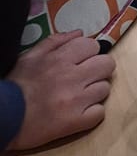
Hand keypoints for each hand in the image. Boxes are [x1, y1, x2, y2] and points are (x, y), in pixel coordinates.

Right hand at [9, 33, 114, 150]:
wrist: (5, 117)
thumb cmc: (17, 85)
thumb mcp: (30, 57)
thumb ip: (55, 41)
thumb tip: (80, 33)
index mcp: (60, 59)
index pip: (94, 45)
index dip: (89, 53)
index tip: (81, 61)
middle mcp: (72, 77)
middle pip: (107, 64)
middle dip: (98, 70)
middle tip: (85, 78)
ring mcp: (76, 101)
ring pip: (105, 88)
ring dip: (94, 92)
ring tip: (78, 97)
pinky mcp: (77, 122)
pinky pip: (100, 112)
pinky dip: (91, 113)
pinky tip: (78, 112)